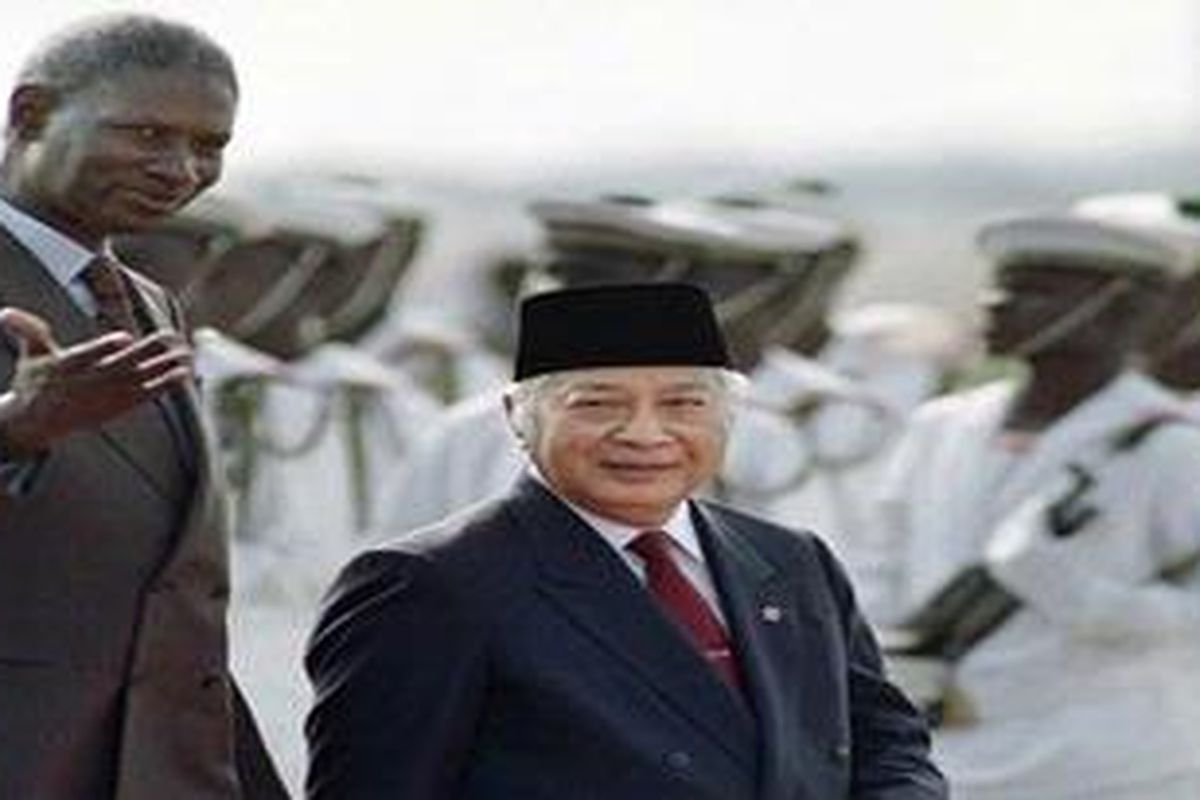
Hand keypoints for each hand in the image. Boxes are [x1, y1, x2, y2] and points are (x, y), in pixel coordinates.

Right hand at [0, 307, 192, 452]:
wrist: (37, 422)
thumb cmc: (35, 381)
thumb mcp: (30, 355)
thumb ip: (28, 331)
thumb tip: (6, 313)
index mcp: (67, 368)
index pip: (88, 356)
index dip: (105, 347)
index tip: (124, 337)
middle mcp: (90, 385)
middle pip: (122, 366)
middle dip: (147, 352)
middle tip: (170, 337)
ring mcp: (107, 397)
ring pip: (140, 380)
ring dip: (164, 367)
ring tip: (185, 353)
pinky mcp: (119, 407)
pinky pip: (146, 396)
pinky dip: (165, 385)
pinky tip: (184, 372)